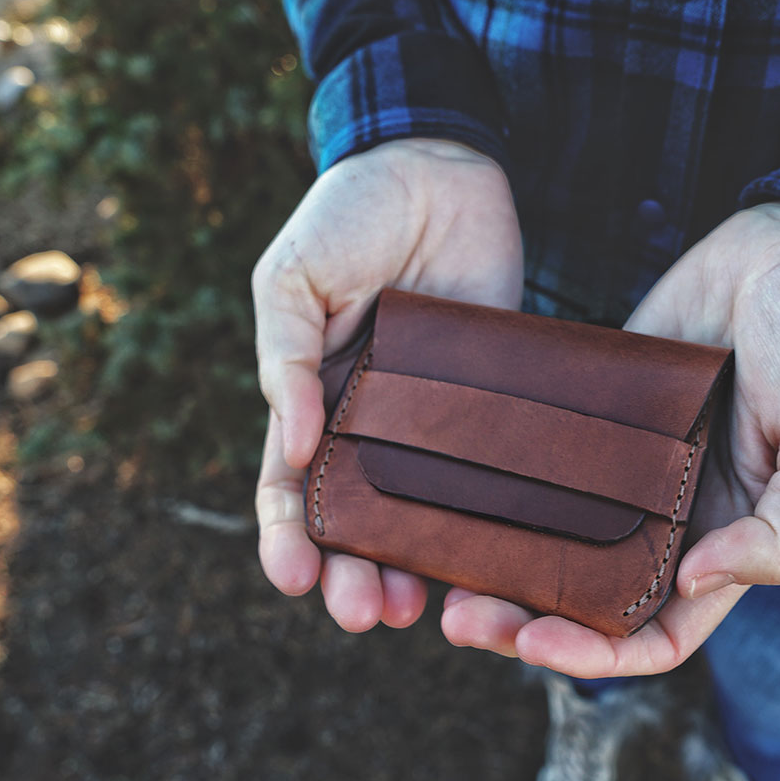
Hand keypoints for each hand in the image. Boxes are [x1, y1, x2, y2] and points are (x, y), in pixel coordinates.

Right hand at [252, 138, 523, 632]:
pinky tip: (490, 559)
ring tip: (415, 612)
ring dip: (413, 568)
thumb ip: (287, 361)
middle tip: (366, 614)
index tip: (294, 579)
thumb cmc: (348, 217)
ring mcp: (434, 421)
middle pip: (354, 522)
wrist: (438, 166)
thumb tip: (289, 449)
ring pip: (420, 515)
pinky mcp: (492, 404)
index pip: (290, 489)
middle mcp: (370, 425)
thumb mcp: (292, 280)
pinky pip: (488, 471)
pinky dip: (484, 521)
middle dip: (352, 573)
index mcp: (311, 400)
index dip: (287, 539)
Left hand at [440, 202, 779, 675]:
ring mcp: (623, 466)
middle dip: (523, 620)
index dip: (598, 655)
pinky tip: (446, 482)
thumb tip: (701, 583)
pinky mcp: (592, 413)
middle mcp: (666, 517)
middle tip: (460, 620)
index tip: (535, 646)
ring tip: (438, 567)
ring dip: (496, 563)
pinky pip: (535, 458)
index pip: (655, 631)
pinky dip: (496, 481)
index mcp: (725, 543)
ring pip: (548, 537)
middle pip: (585, 597)